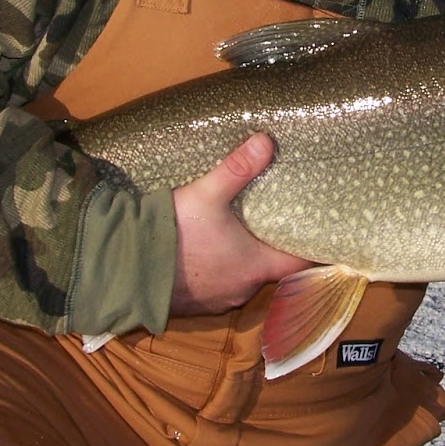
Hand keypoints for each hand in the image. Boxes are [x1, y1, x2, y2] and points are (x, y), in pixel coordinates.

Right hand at [169, 132, 309, 315]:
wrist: (123, 270)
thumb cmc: (173, 235)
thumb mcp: (206, 195)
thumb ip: (237, 169)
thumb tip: (266, 141)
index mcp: (255, 266)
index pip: (300, 262)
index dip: (312, 249)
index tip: (321, 235)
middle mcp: (241, 288)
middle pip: (270, 268)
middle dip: (273, 247)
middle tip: (277, 222)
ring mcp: (216, 300)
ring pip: (241, 277)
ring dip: (242, 259)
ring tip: (242, 232)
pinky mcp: (193, 304)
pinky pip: (215, 285)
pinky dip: (217, 269)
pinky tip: (207, 250)